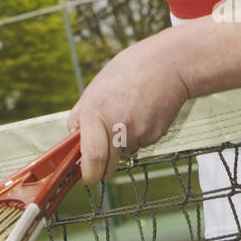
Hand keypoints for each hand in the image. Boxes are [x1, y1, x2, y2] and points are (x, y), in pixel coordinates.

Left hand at [66, 33, 188, 183]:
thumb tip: (74, 140)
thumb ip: (82, 116)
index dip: (88, 173)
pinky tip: (141, 114)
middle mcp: (117, 125)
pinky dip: (138, 136)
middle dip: (102, 170)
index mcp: (95, 111)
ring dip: (121, 145)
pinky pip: (140, 144)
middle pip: (108, 167)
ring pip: (124, 153)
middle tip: (100, 164)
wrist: (166, 65)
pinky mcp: (156, 135)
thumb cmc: (127, 73)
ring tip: (127, 115)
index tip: (86, 176)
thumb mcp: (94, 90)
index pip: (92, 156)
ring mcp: (139, 132)